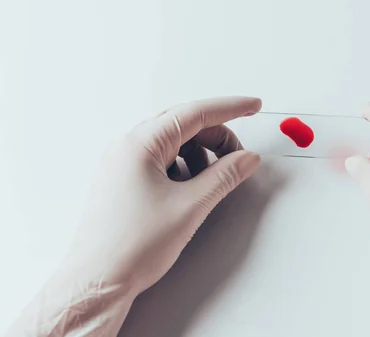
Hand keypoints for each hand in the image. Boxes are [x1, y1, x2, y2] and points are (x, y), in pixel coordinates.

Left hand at [6, 96, 261, 336]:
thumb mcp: (190, 207)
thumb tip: (247, 158)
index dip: (229, 108)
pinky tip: (192, 190)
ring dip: (200, 155)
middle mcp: (127, 147)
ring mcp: (123, 164)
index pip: (193, 113)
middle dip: (217, 137)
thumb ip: (224, 176)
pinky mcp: (124, 181)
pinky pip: (162, 161)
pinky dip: (184, 169)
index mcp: (140, 144)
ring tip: (214, 181)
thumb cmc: (134, 246)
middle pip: (184, 126)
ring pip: (173, 145)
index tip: (253, 106)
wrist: (98, 282)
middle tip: (240, 157)